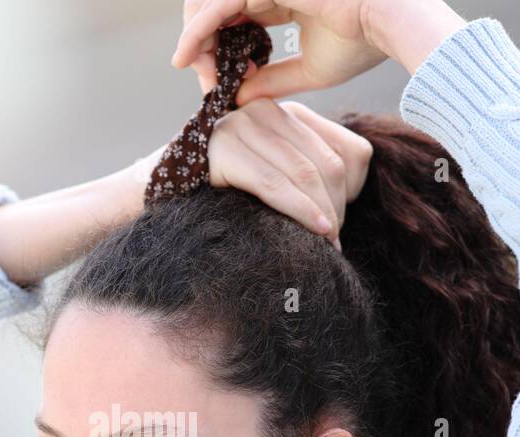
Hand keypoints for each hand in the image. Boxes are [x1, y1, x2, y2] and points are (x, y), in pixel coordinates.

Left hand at [174, 0, 389, 104]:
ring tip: (192, 71)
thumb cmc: (362, 44)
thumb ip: (272, 81)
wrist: (389, 24)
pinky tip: (184, 58)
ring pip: (209, 5)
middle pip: (216, 10)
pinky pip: (217, 6)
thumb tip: (238, 97)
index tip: (215, 82)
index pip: (236, 20)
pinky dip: (195, 32)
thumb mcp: (308, 70)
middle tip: (202, 79)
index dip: (219, 50)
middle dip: (200, 44)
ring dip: (194, 39)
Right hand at [207, 98, 371, 247]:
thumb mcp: (277, 174)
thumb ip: (310, 172)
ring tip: (328, 243)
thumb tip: (350, 195)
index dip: (354, 191)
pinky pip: (274, 185)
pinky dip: (300, 210)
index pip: (347, 150)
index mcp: (289, 113)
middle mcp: (267, 110)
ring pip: (305, 174)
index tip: (342, 222)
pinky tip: (316, 230)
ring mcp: (242, 125)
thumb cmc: (229, 191)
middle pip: (327, 163)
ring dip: (323, 214)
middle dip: (337, 207)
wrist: (166, 192)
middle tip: (335, 241)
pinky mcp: (224, 150)